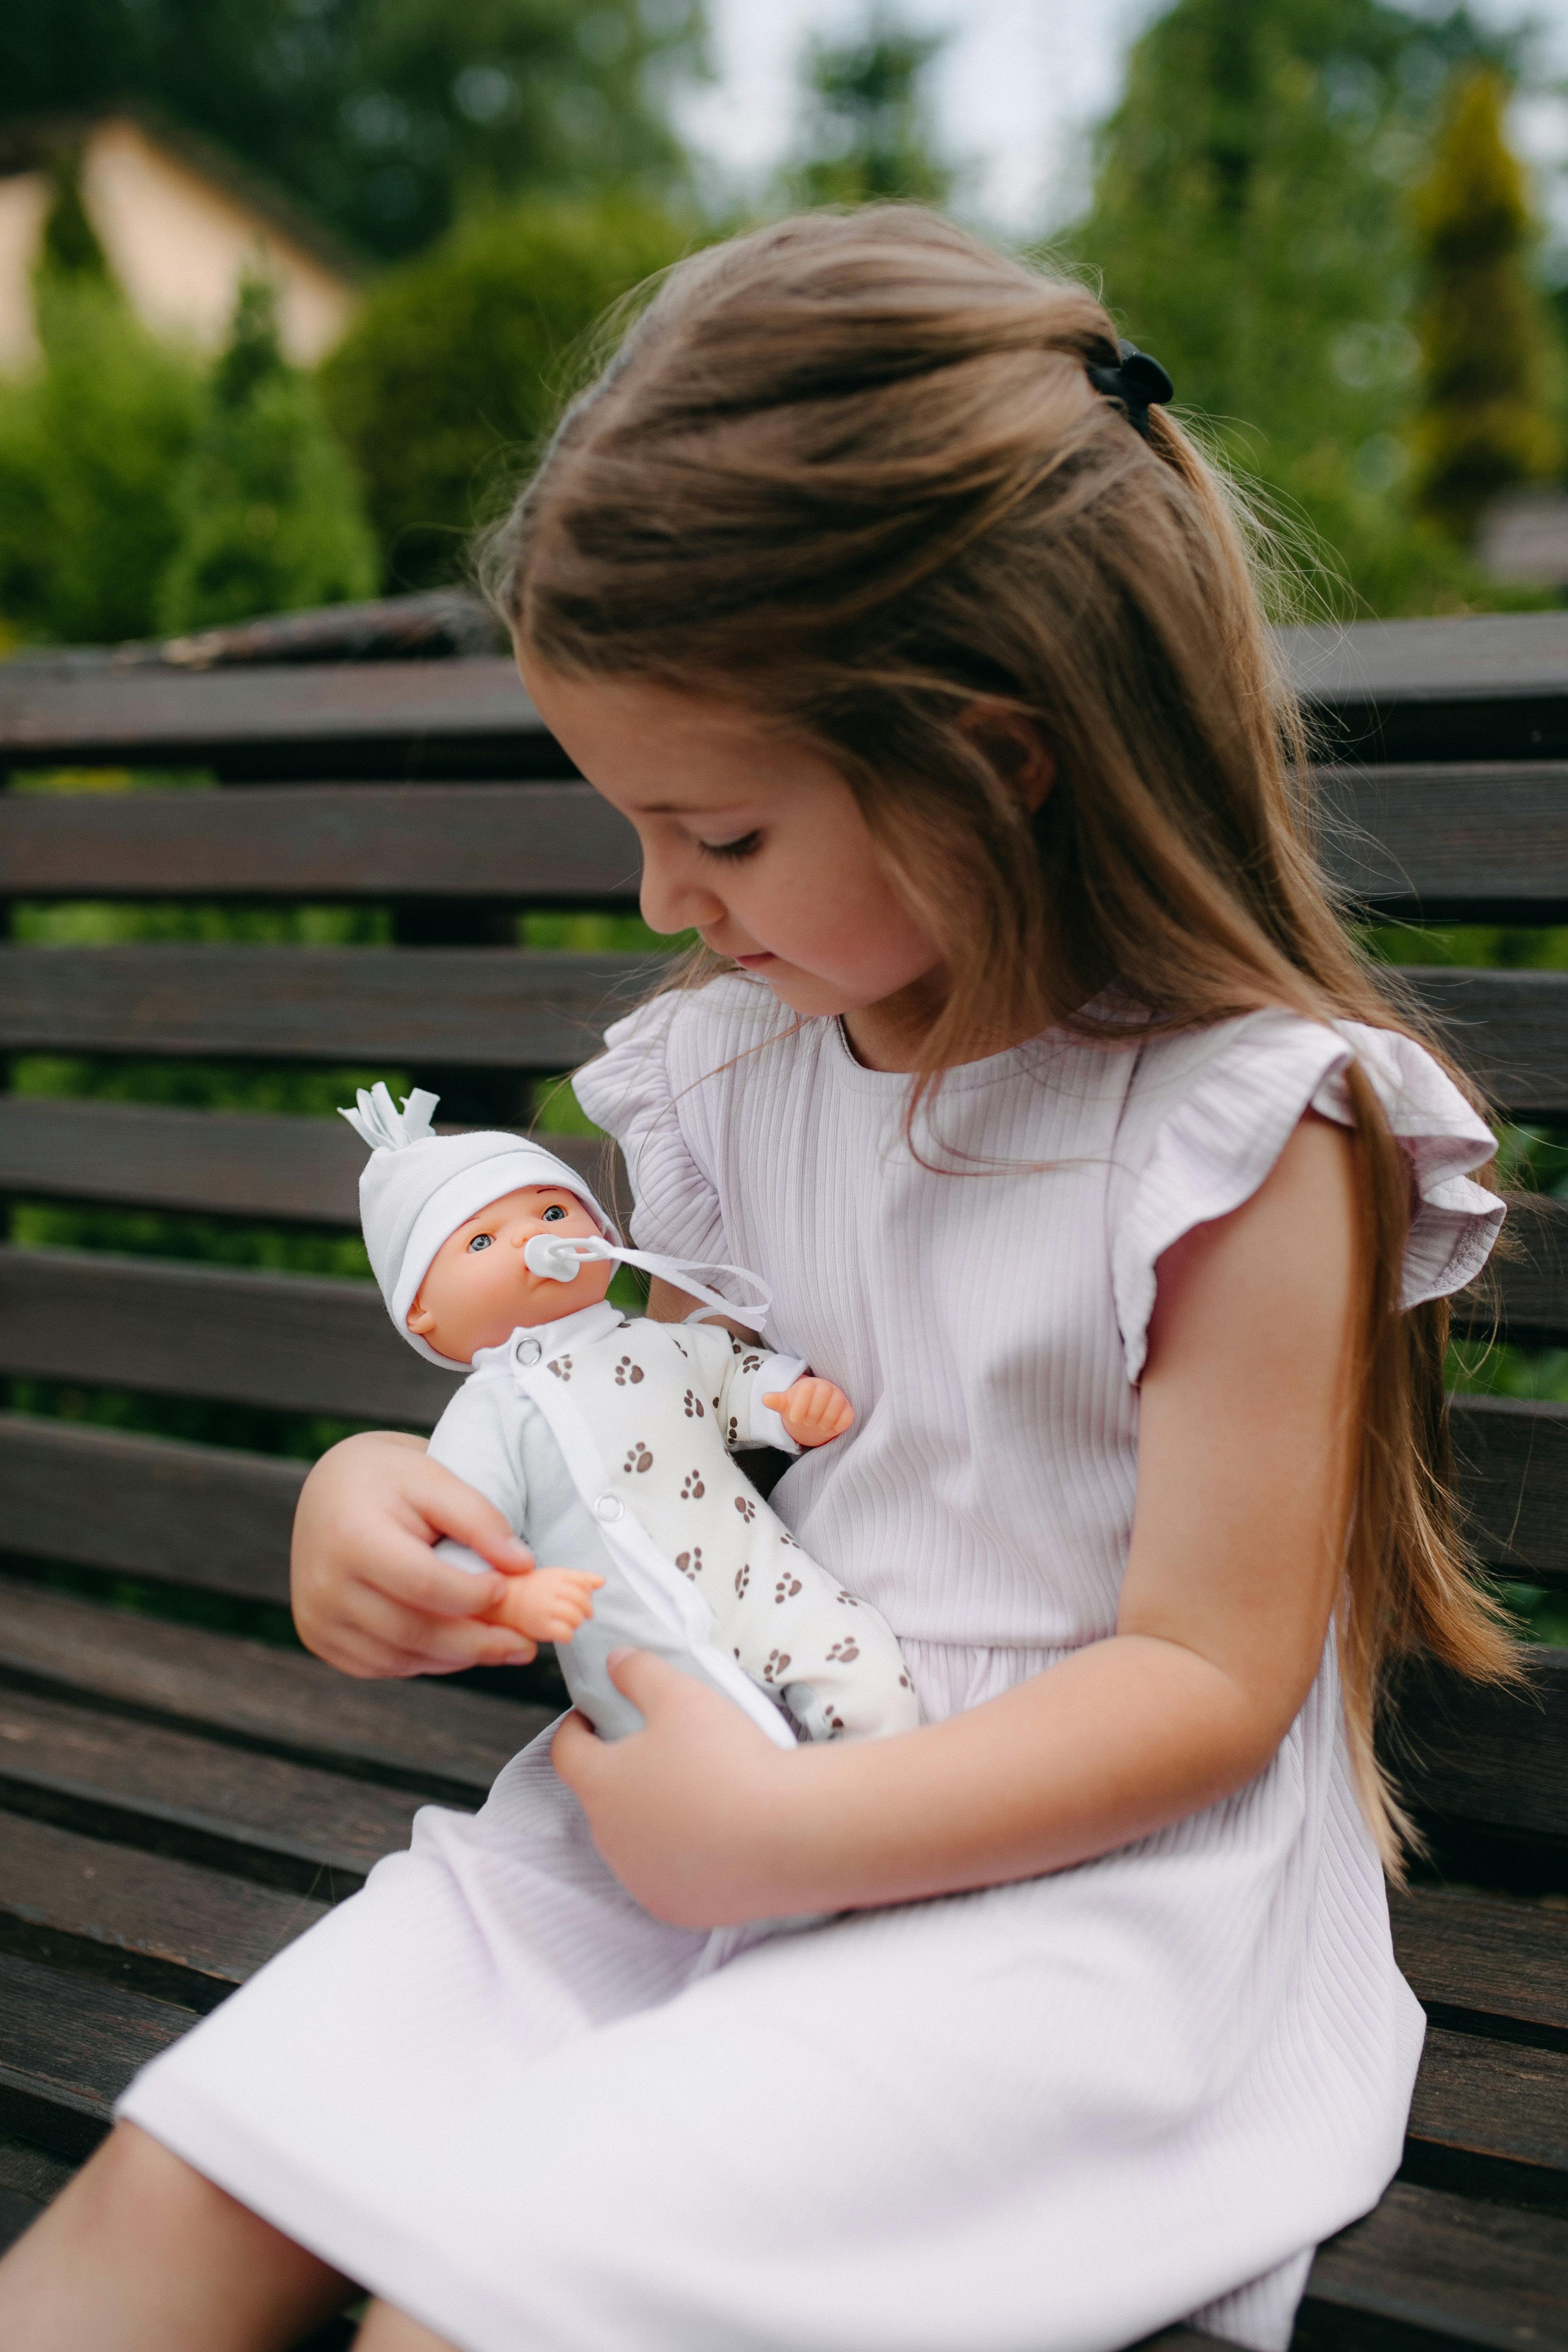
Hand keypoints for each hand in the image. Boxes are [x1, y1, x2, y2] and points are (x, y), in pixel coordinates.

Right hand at [291, 1431, 541, 1679]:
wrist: (332, 1487)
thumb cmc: (391, 1479)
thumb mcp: (436, 1479)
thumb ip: (480, 1520)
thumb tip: (522, 1566)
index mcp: (352, 1538)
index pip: (424, 1585)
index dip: (474, 1595)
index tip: (511, 1589)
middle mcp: (324, 1585)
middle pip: (414, 1632)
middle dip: (478, 1644)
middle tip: (524, 1646)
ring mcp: (317, 1617)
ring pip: (400, 1659)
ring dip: (455, 1659)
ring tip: (499, 1647)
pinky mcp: (318, 1636)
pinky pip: (381, 1665)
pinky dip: (425, 1662)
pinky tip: (456, 1647)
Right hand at [485, 1566, 602, 1649]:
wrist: (499, 1602)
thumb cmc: (527, 1590)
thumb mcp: (554, 1576)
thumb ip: (579, 1578)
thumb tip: (601, 1580)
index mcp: (555, 1575)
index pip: (583, 1582)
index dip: (587, 1592)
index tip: (584, 1598)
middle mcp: (550, 1589)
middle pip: (582, 1600)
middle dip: (586, 1609)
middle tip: (582, 1614)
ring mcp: (544, 1607)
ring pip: (576, 1617)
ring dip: (576, 1622)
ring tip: (568, 1623)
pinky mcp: (539, 1625)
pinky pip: (565, 1633)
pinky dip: (567, 1634)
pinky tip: (560, 1632)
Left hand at [551, 1653, 809, 1926]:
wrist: (787, 1834)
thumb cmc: (726, 1758)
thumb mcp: (681, 1696)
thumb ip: (639, 1673)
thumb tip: (614, 1661)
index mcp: (602, 1785)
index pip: (566, 1753)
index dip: (575, 1729)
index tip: (590, 1716)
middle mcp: (610, 1840)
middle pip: (601, 1799)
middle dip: (619, 1773)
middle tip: (657, 1752)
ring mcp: (641, 1879)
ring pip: (632, 1842)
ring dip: (648, 1818)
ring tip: (692, 1794)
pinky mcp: (675, 1908)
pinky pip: (666, 1876)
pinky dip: (679, 1858)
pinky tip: (713, 1838)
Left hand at [765, 1375, 853, 1447]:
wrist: (813, 1417)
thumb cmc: (799, 1409)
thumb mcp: (787, 1405)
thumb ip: (777, 1402)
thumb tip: (765, 1399)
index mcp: (810, 1384)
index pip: (808, 1388)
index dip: (800, 1405)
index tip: (794, 1419)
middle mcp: (826, 1388)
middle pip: (824, 1394)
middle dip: (813, 1413)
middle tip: (807, 1423)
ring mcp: (839, 1398)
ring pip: (837, 1404)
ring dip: (825, 1419)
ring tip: (818, 1425)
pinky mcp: (847, 1411)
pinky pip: (848, 1416)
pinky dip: (839, 1424)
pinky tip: (830, 1428)